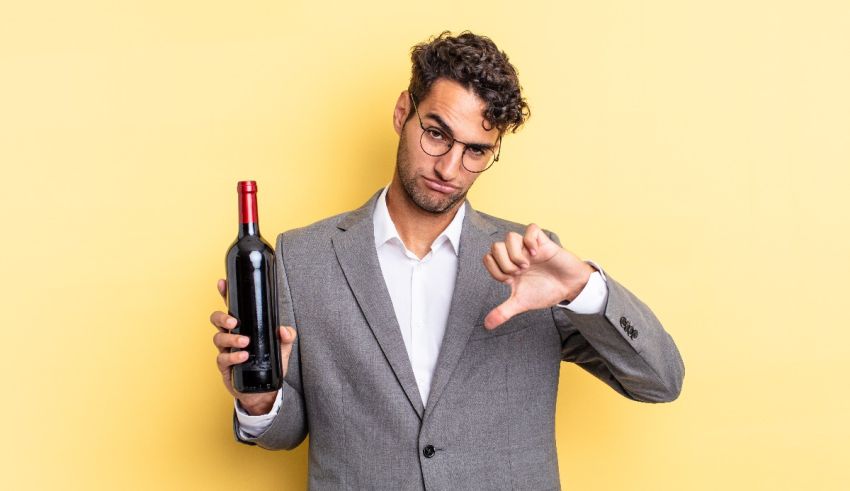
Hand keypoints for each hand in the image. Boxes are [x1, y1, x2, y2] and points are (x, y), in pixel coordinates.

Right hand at [210, 278, 295, 414]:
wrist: (264, 390)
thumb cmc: (270, 364)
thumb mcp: (283, 348)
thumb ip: (287, 336)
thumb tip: (283, 330)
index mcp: (243, 326)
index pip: (232, 307)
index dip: (225, 294)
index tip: (222, 283)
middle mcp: (231, 336)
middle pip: (217, 320)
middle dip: (222, 317)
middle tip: (234, 321)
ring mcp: (226, 351)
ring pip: (218, 339)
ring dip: (230, 338)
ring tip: (245, 343)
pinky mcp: (225, 367)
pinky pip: (223, 359)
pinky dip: (233, 356)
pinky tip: (244, 357)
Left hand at [482, 223, 594, 329]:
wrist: (569, 288)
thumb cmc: (545, 291)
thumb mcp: (522, 303)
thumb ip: (503, 312)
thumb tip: (487, 326)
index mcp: (508, 266)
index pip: (488, 258)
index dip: (495, 270)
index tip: (510, 281)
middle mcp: (516, 254)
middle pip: (495, 246)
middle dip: (504, 263)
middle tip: (518, 273)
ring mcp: (529, 247)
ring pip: (510, 237)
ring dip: (515, 254)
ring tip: (527, 265)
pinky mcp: (544, 242)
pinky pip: (531, 229)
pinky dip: (530, 241)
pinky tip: (536, 254)